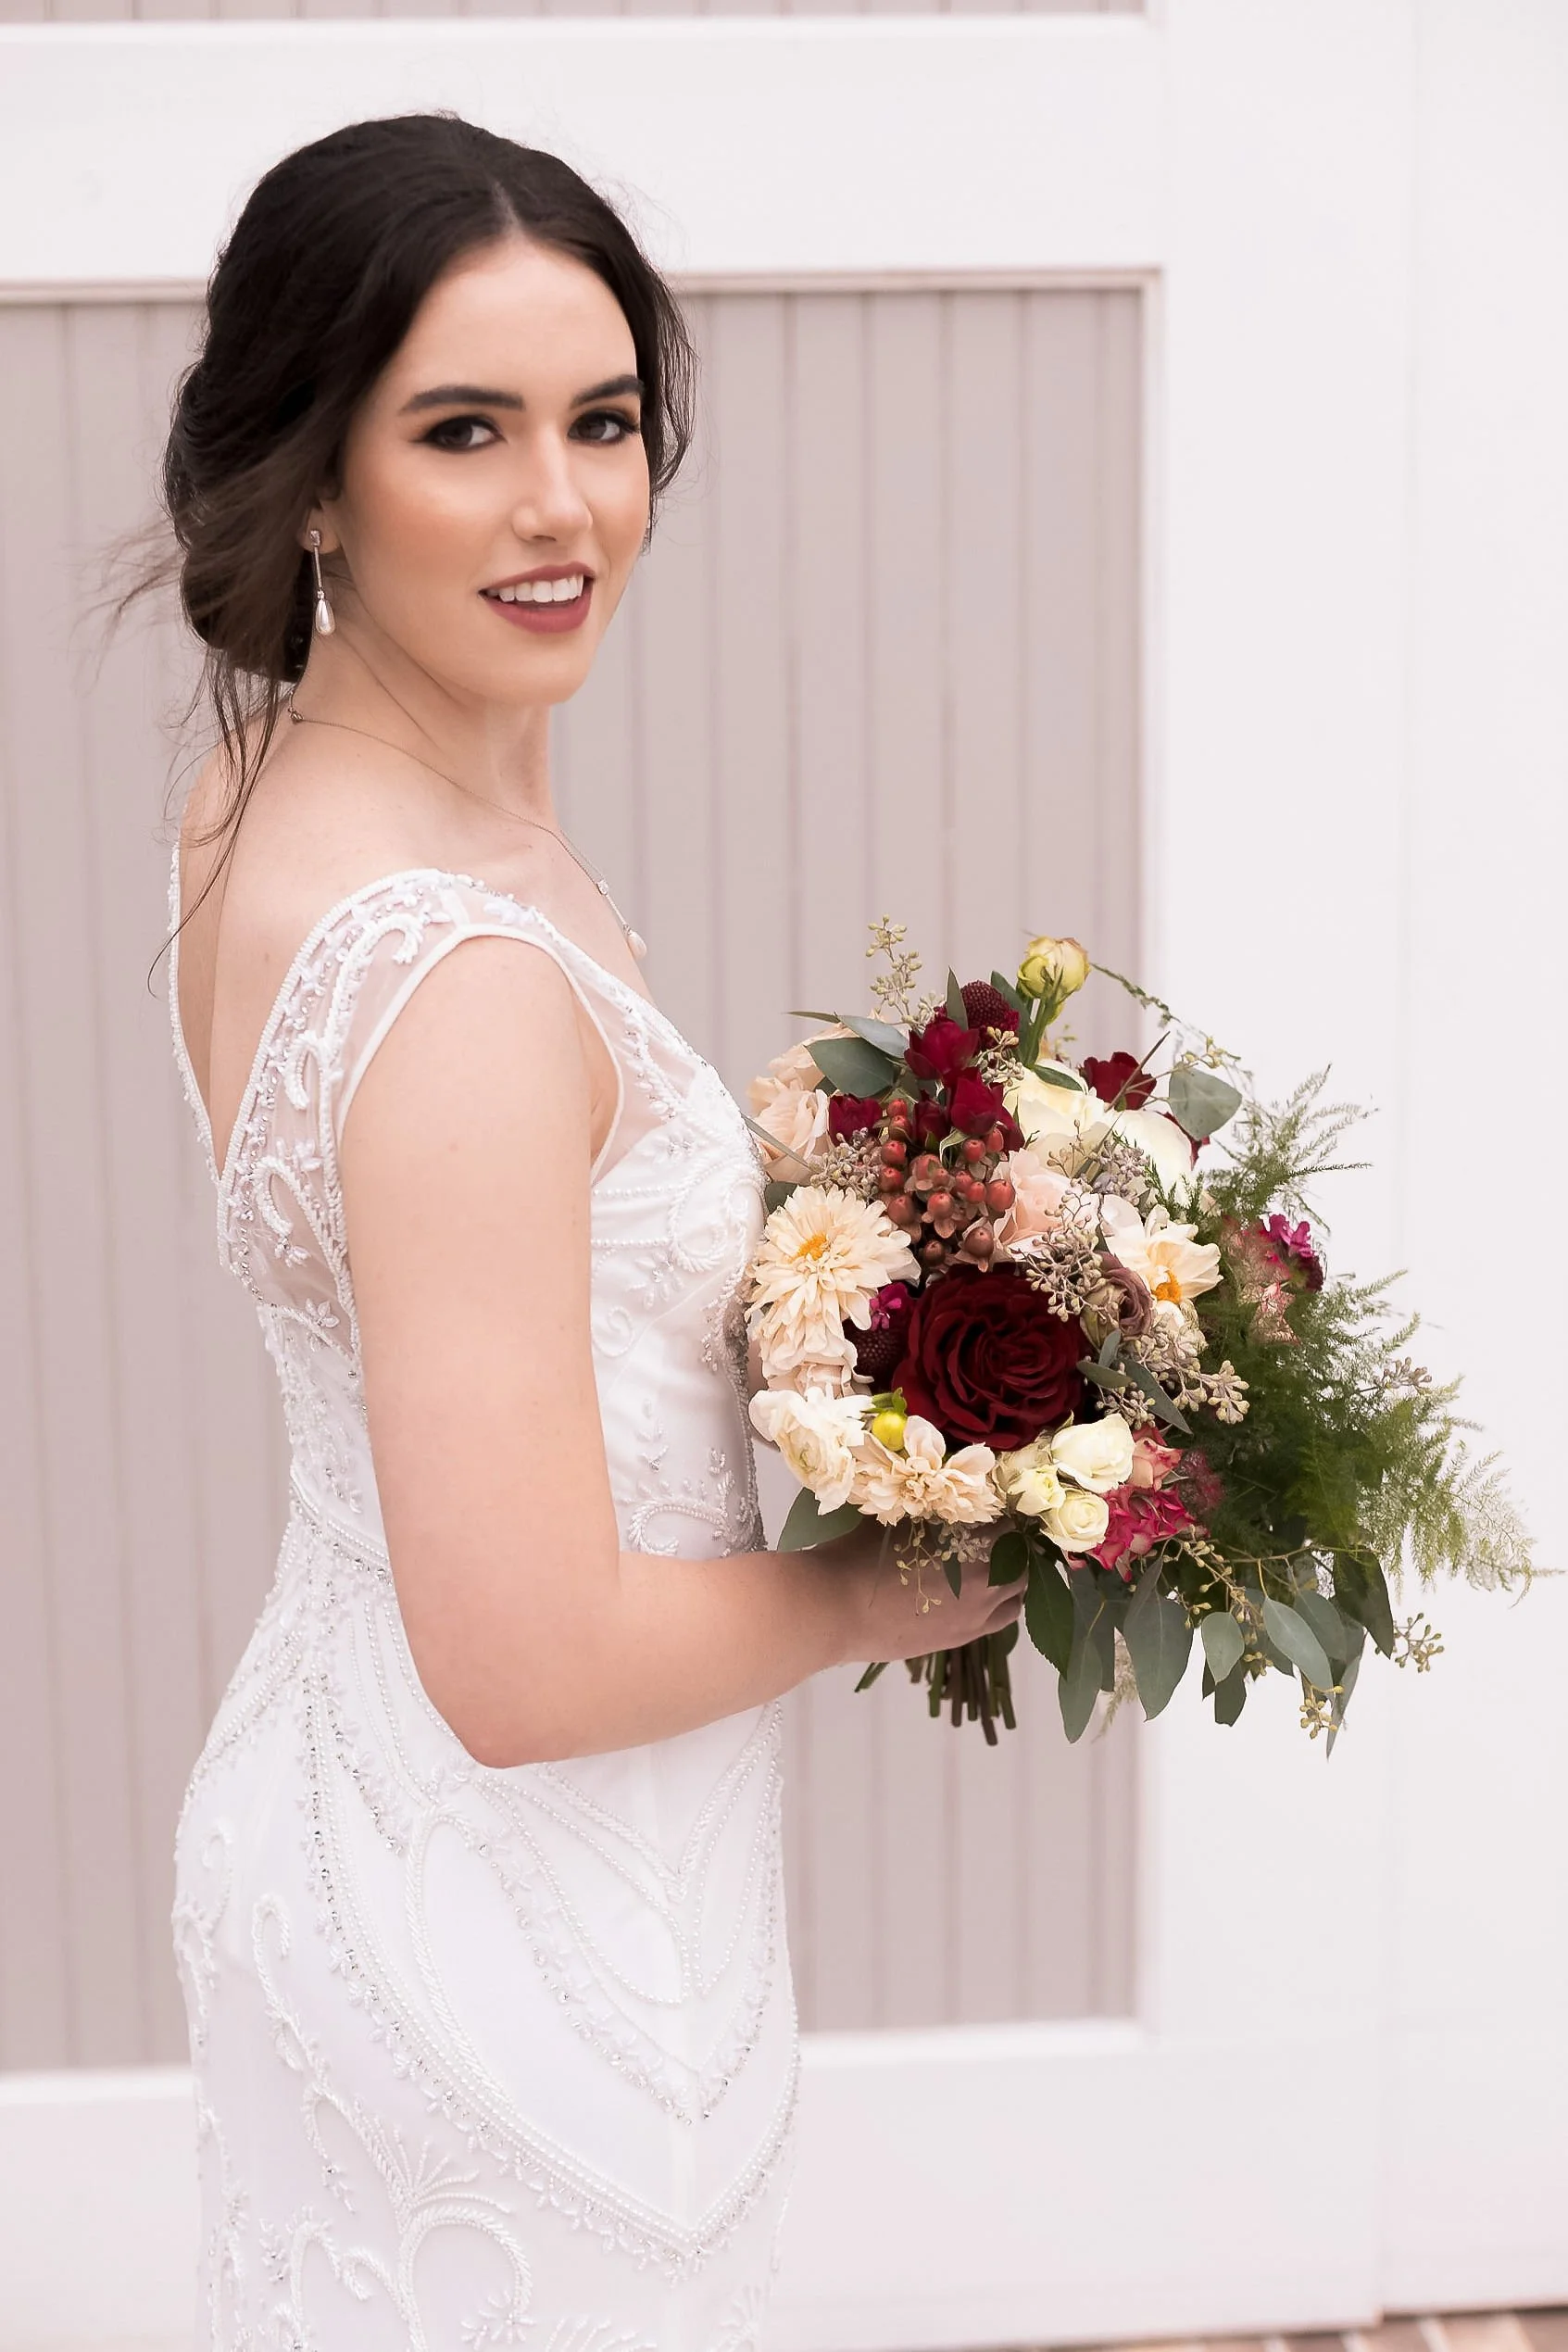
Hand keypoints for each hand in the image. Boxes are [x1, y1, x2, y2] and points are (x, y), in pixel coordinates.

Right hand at [818, 1518, 1025, 1665]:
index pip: (1008, 1524)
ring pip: (1015, 1597)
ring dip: (1011, 1578)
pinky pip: (996, 1622)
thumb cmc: (859, 1556)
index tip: (997, 1502)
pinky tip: (977, 1594)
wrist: (833, 1610)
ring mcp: (974, 1618)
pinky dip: (997, 1605)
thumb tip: (944, 1494)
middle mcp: (984, 1583)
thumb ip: (929, 1509)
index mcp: (972, 1546)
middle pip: (1021, 1562)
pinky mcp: (958, 1639)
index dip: (1004, 1511)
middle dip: (1013, 1545)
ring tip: (992, 1564)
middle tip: (997, 1532)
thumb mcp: (898, 1518)